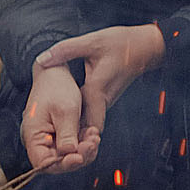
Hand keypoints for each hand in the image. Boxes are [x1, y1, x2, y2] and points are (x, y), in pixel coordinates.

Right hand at [21, 64, 94, 173]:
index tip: (79, 157)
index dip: (62, 164)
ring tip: (95, 135)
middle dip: (79, 156)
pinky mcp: (62, 135)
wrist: (56, 73)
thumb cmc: (56, 87)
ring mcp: (51, 139)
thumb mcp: (65, 110)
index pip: (44, 163)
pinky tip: (93, 133)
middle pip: (59, 162)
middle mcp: (40, 141)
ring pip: (69, 156)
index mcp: (33, 136)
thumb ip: (67, 134)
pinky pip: (74, 146)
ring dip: (85, 149)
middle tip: (93, 142)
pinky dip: (85, 143)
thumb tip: (70, 154)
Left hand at [35, 24, 163, 150]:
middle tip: (50, 146)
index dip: (71, 137)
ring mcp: (105, 101)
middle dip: (70, 138)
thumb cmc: (123, 44)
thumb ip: (66, 50)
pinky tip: (64, 120)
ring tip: (53, 138)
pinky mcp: (105, 98)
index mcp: (97, 89)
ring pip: (87, 123)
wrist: (146, 47)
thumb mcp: (92, 43)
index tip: (56, 146)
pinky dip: (78, 121)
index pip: (82, 122)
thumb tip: (42, 59)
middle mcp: (102, 100)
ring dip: (74, 131)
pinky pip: (90, 114)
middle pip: (84, 127)